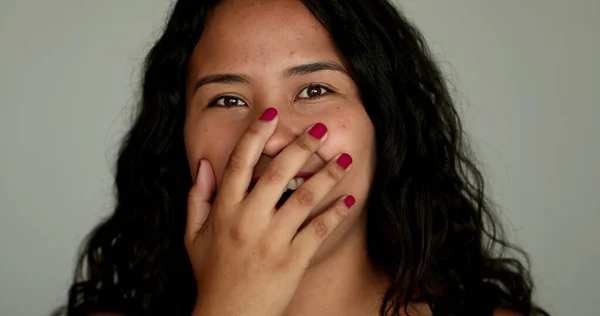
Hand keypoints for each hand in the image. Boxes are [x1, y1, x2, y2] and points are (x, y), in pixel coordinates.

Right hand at [185, 108, 355, 315]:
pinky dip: (335, 214)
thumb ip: (197, 198)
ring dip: (327, 175)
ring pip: (304, 197)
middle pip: (277, 173)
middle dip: (300, 146)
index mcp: (224, 210)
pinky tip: (349, 200)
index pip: (240, 163)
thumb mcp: (193, 236)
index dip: (256, 135)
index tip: (272, 115)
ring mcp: (272, 240)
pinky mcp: (293, 259)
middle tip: (319, 130)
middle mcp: (248, 220)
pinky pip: (318, 230)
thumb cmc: (211, 275)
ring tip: (345, 160)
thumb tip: (204, 164)